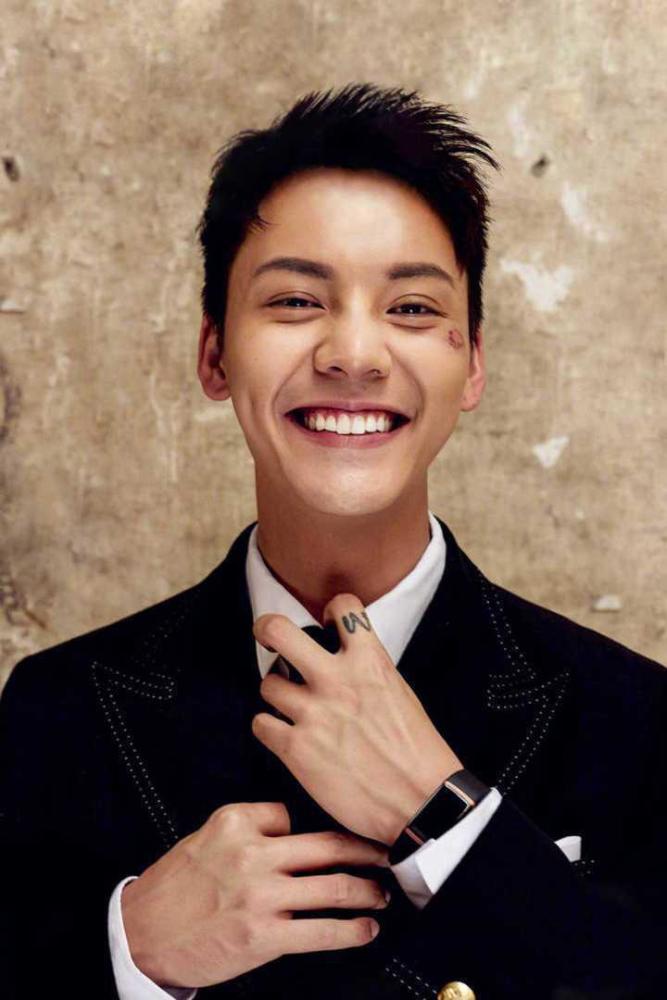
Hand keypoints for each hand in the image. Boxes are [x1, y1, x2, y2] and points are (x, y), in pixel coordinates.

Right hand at [121, 801, 388, 989]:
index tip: (348, 836)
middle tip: (387, 854)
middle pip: (327, 847)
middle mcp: (252, 854)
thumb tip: (292, 826)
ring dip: (367, 891)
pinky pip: (320, 931)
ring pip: (333, 888)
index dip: (320, 829)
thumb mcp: (208, 835)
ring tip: (382, 894)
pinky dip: (351, 931)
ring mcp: (260, 896)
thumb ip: (250, 825)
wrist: (141, 934)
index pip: (293, 816)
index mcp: (237, 822)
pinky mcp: (263, 937)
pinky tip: (366, 930)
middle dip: (366, 852)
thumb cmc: (175, 887)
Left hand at [252, 594, 462, 844]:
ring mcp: (313, 713)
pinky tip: (286, 737)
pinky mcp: (296, 749)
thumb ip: (368, 669)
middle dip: (267, 629)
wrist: (422, 803)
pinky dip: (270, 729)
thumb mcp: (400, 692)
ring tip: (292, 707)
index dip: (331, 612)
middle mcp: (336, 680)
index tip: (327, 624)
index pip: (342, 606)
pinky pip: (261, 724)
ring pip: (268, 684)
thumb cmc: (417, 752)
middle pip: (279, 631)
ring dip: (277, 695)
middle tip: (268, 636)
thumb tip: (345, 659)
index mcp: (370, 661)